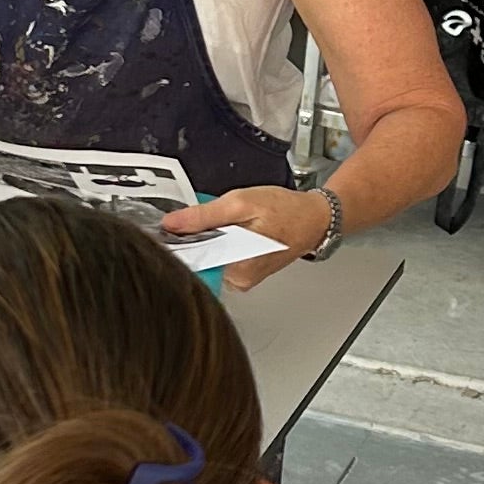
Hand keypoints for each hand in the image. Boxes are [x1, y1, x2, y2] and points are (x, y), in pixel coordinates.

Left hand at [161, 182, 335, 292]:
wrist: (312, 219)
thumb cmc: (285, 211)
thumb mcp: (241, 203)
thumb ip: (203, 216)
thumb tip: (171, 224)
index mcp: (236, 267)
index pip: (189, 263)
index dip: (178, 242)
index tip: (174, 229)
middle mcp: (237, 280)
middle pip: (197, 259)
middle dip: (196, 237)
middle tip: (214, 219)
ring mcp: (240, 280)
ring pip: (206, 258)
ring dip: (208, 238)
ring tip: (229, 224)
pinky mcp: (241, 275)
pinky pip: (218, 258)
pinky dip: (219, 242)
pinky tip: (234, 231)